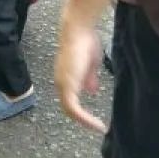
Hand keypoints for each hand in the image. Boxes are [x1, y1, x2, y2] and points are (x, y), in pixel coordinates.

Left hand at [55, 17, 106, 132]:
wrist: (79, 30)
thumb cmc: (85, 42)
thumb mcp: (90, 65)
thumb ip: (89, 79)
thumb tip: (91, 91)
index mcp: (65, 78)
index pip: (69, 100)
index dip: (80, 111)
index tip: (95, 119)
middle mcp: (61, 82)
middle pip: (68, 108)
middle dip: (82, 119)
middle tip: (96, 126)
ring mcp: (62, 84)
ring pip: (70, 110)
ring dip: (84, 121)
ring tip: (97, 127)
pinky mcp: (67, 85)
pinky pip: (74, 108)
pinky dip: (85, 118)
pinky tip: (96, 124)